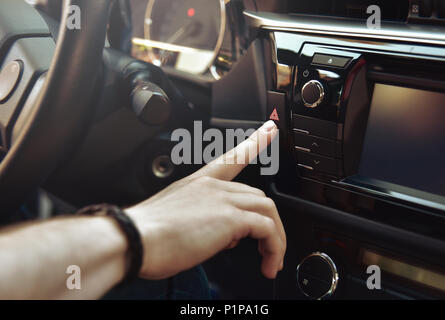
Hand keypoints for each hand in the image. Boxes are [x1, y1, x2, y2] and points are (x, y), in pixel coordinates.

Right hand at [126, 120, 284, 279]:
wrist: (133, 240)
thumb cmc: (145, 236)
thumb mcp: (174, 221)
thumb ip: (201, 222)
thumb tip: (220, 237)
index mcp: (198, 184)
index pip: (232, 158)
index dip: (254, 143)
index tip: (269, 130)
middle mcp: (212, 187)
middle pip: (257, 196)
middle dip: (267, 224)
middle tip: (265, 249)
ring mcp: (222, 199)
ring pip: (267, 210)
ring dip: (275, 238)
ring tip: (271, 261)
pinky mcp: (229, 218)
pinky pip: (267, 229)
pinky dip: (274, 247)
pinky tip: (268, 262)